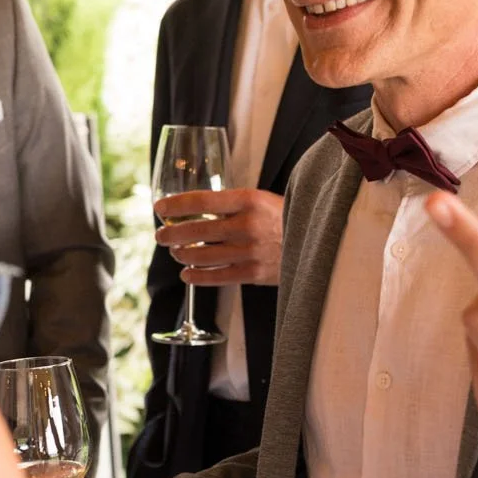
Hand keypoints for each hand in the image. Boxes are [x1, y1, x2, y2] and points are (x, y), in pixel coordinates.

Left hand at [154, 189, 284, 285]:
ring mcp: (251, 252)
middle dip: (171, 234)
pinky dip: (196, 277)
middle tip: (161, 235)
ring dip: (181, 255)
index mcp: (249, 200)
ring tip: (175, 253)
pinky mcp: (254, 274)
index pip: (201, 201)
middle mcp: (248, 225)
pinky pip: (217, 277)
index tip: (159, 208)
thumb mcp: (261, 200)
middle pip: (196, 231)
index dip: (175, 205)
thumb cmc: (284, 217)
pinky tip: (187, 274)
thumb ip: (231, 204)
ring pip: (202, 256)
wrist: (318, 240)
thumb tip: (192, 208)